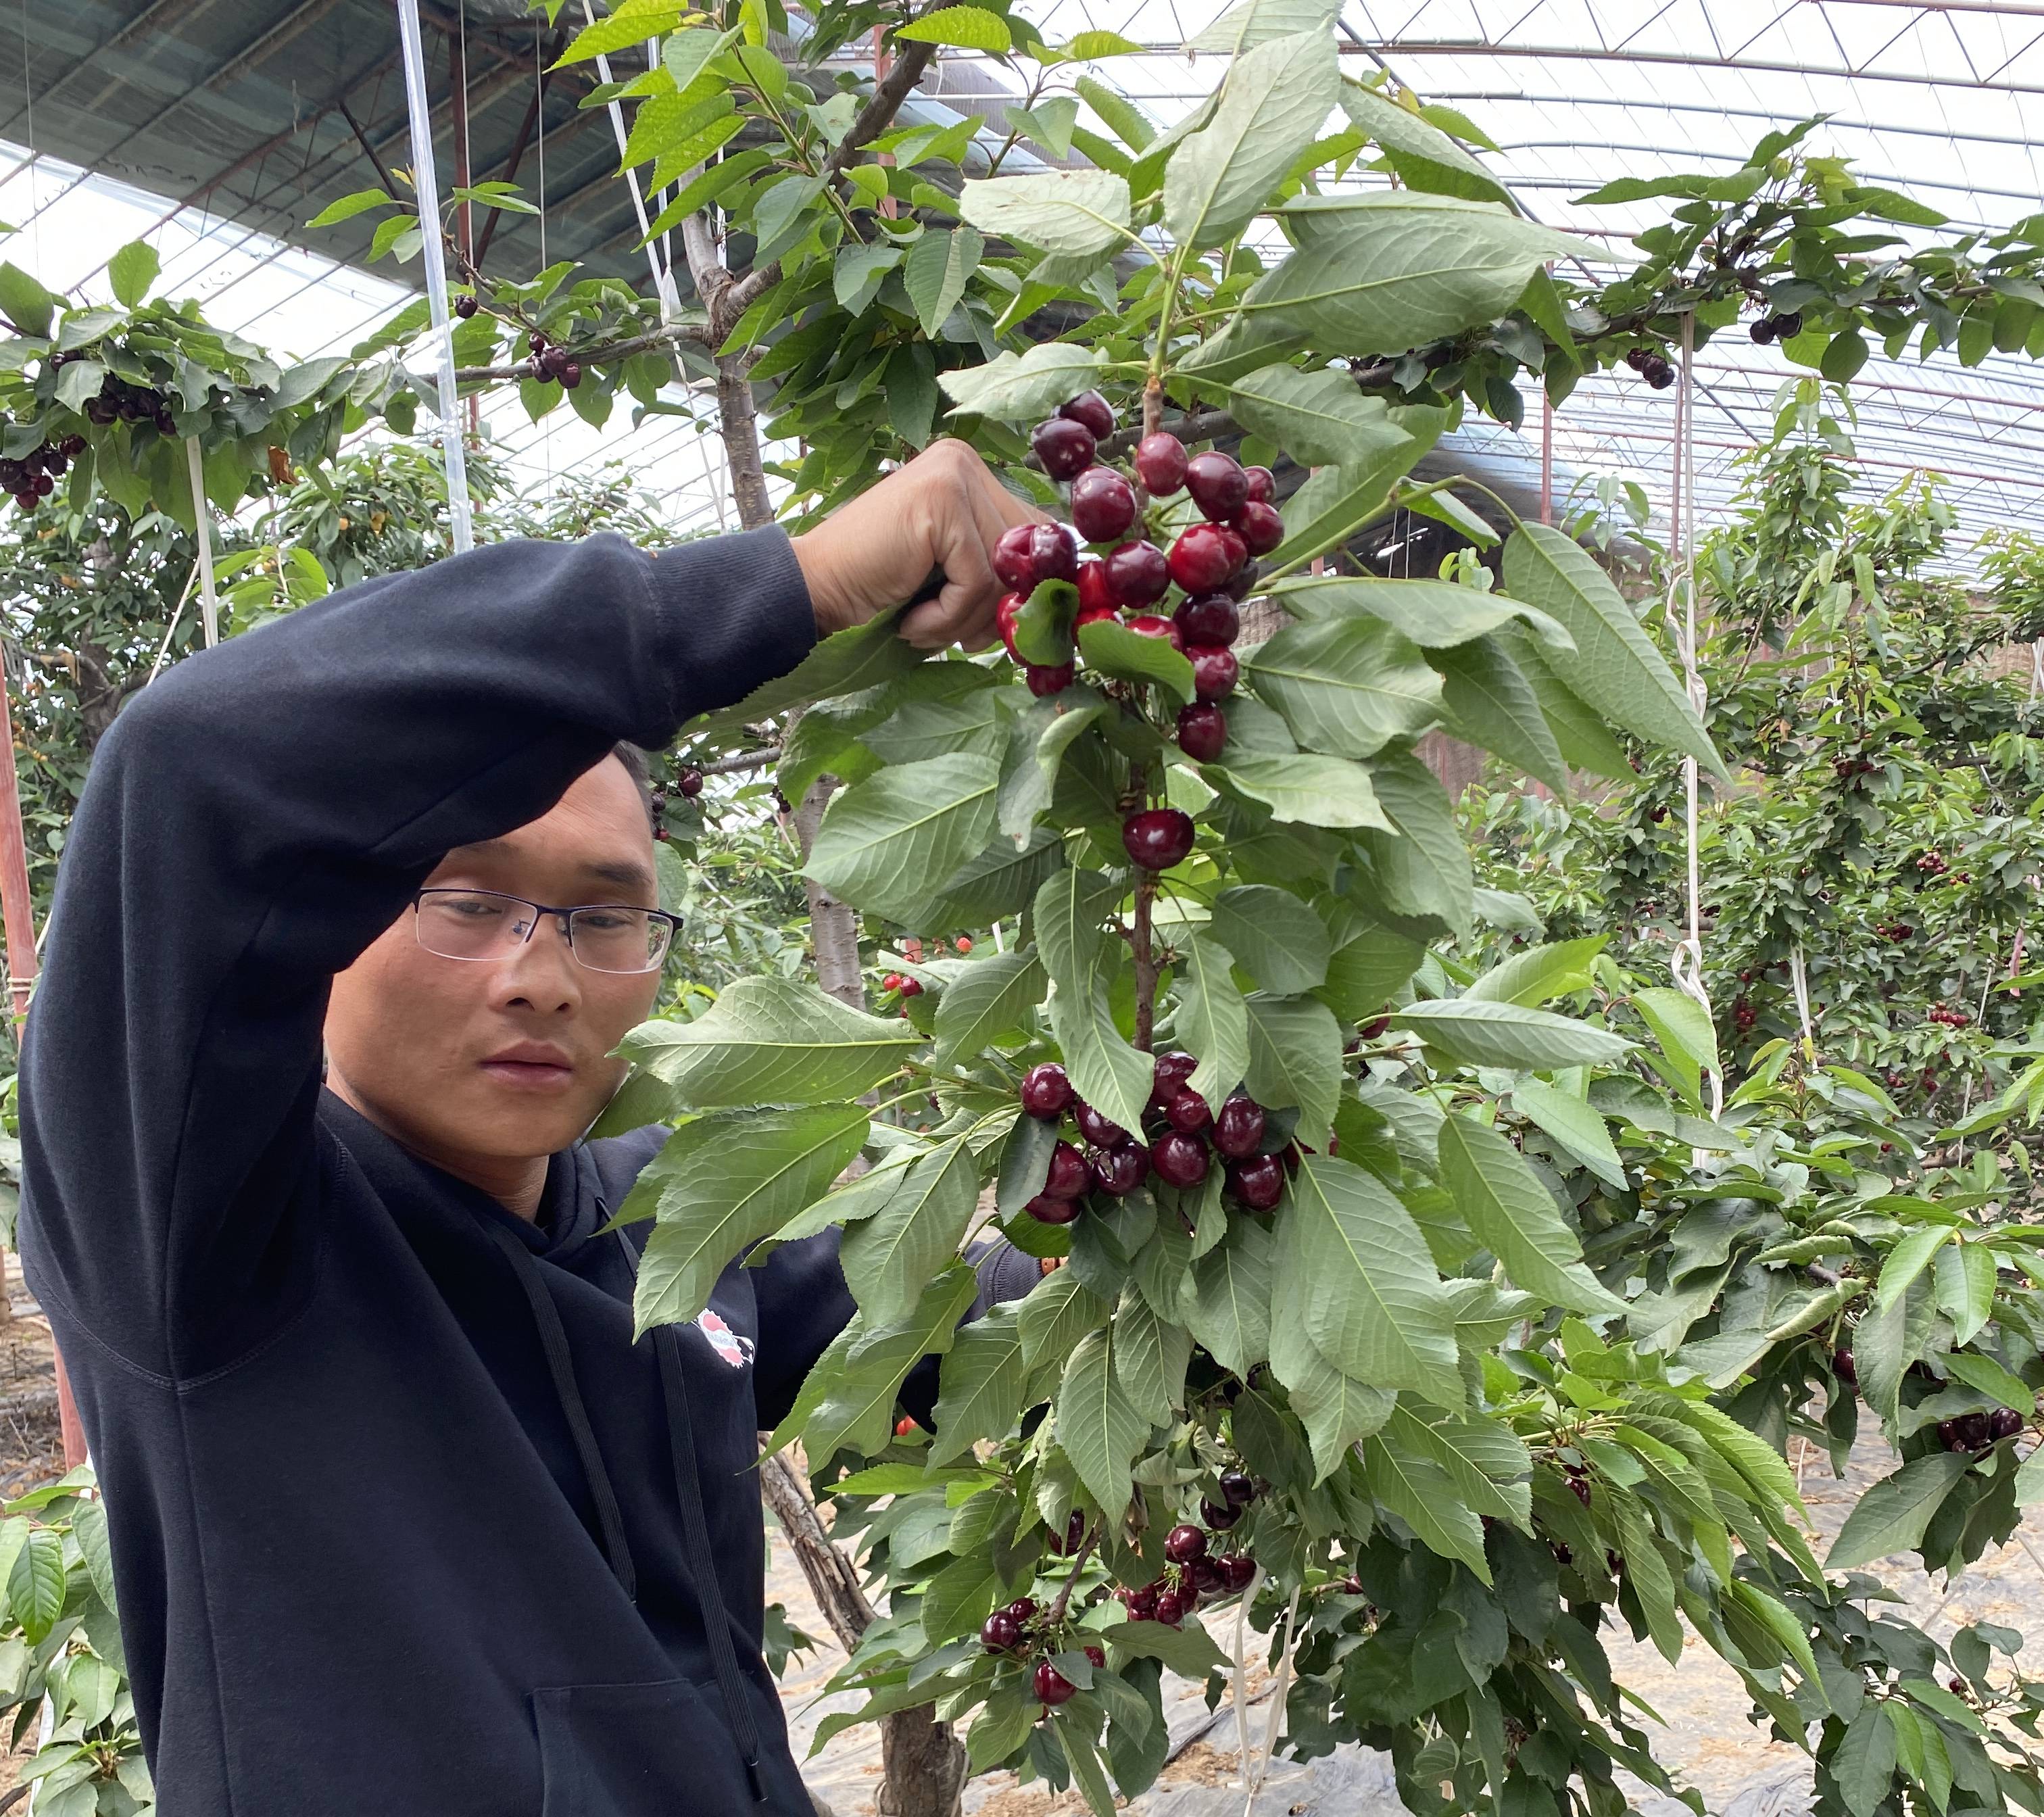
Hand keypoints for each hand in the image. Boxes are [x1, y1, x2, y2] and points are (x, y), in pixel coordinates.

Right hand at [789, 440, 1046, 651]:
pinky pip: (977, 581)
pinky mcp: (941, 501)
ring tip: (921, 625)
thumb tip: (1058, 595)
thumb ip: (1000, 572)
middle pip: (1027, 555)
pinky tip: (910, 620)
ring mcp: (954, 476)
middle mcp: (966, 464)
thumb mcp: (954, 576)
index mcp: (973, 476)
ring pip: (1002, 573)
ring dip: (966, 620)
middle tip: (950, 634)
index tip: (990, 629)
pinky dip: (946, 618)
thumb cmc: (881, 593)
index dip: (1023, 591)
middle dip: (995, 612)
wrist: (813, 593)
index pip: (1038, 537)